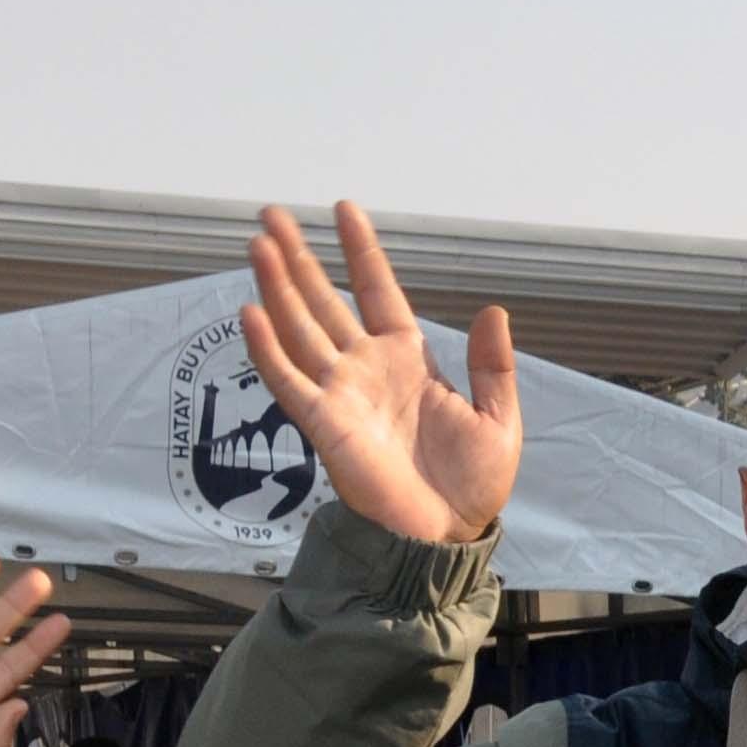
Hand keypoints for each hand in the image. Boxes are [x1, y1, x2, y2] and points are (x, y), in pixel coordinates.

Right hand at [243, 202, 523, 544]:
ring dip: (276, 288)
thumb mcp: (497, 418)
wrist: (448, 536)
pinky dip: (268, 350)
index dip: (360, 251)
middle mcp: (365, 369)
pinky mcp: (324, 426)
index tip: (343, 209)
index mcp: (407, 359)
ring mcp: (340, 394)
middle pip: (323, 301)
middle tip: (271, 213)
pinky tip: (249, 312)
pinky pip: (289, 382)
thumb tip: (493, 310)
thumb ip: (493, 365)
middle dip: (297, 258)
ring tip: (257, 243)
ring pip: (299, 329)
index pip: (377, 291)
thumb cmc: (472, 484)